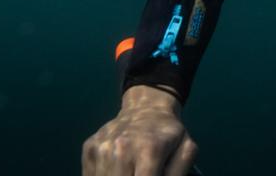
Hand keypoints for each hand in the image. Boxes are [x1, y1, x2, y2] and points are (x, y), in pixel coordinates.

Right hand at [82, 85, 198, 175]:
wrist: (145, 107)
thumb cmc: (168, 133)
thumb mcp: (186, 148)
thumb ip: (177, 173)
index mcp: (149, 150)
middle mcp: (122, 148)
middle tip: (140, 172)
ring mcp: (102, 148)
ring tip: (131, 169)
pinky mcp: (90, 149)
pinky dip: (104, 175)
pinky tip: (119, 169)